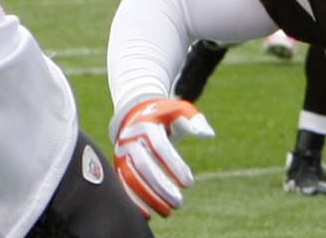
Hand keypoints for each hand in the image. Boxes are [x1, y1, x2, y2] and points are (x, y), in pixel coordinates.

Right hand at [113, 98, 214, 218]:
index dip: (174, 166)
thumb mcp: (180, 110)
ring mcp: (122, 153)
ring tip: (167, 211)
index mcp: (147, 125)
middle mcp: (130, 139)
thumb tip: (208, 134)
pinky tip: (148, 214)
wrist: (136, 115)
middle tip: (178, 203)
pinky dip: (133, 200)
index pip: (160, 147)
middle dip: (160, 187)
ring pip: (131, 178)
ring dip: (147, 198)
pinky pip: (123, 184)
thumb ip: (195, 120)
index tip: (189, 183)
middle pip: (143, 166)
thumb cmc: (164, 115)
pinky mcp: (118, 164)